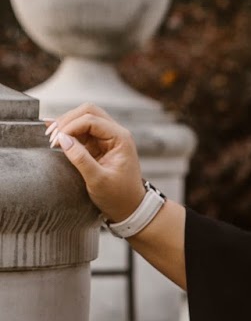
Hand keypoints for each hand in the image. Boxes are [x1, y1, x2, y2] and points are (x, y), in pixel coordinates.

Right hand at [43, 103, 145, 223]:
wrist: (129, 208)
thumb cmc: (118, 197)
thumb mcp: (98, 180)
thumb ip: (81, 159)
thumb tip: (62, 138)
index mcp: (120, 138)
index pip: (91, 119)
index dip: (70, 127)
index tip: (55, 143)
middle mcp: (115, 133)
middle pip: (88, 112)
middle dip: (67, 121)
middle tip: (51, 137)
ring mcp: (107, 138)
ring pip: (83, 118)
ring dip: (66, 126)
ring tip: (52, 140)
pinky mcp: (98, 145)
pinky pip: (81, 130)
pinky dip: (68, 132)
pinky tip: (54, 135)